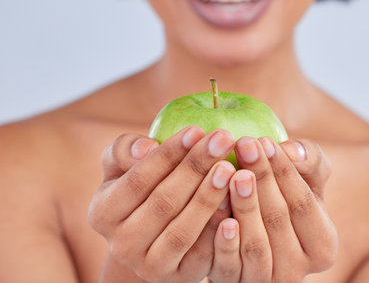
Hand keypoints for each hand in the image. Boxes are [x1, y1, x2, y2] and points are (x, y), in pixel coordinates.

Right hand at [88, 126, 236, 281]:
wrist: (153, 233)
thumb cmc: (141, 186)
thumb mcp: (123, 165)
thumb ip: (124, 150)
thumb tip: (146, 148)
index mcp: (103, 213)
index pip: (139, 178)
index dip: (169, 153)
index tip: (197, 129)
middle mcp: (122, 245)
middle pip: (164, 202)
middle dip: (196, 167)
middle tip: (223, 139)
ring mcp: (150, 266)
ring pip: (183, 230)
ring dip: (209, 197)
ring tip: (231, 167)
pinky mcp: (180, 277)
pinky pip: (203, 253)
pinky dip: (220, 227)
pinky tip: (236, 200)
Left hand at [208, 137, 336, 281]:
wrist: (254, 230)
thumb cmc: (284, 196)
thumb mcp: (306, 178)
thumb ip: (310, 160)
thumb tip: (292, 150)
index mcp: (322, 244)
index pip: (303, 202)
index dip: (283, 170)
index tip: (264, 141)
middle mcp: (298, 270)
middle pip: (278, 219)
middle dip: (260, 178)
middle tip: (243, 145)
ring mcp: (266, 281)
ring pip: (255, 244)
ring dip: (242, 205)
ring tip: (230, 172)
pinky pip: (228, 265)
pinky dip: (222, 238)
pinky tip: (215, 208)